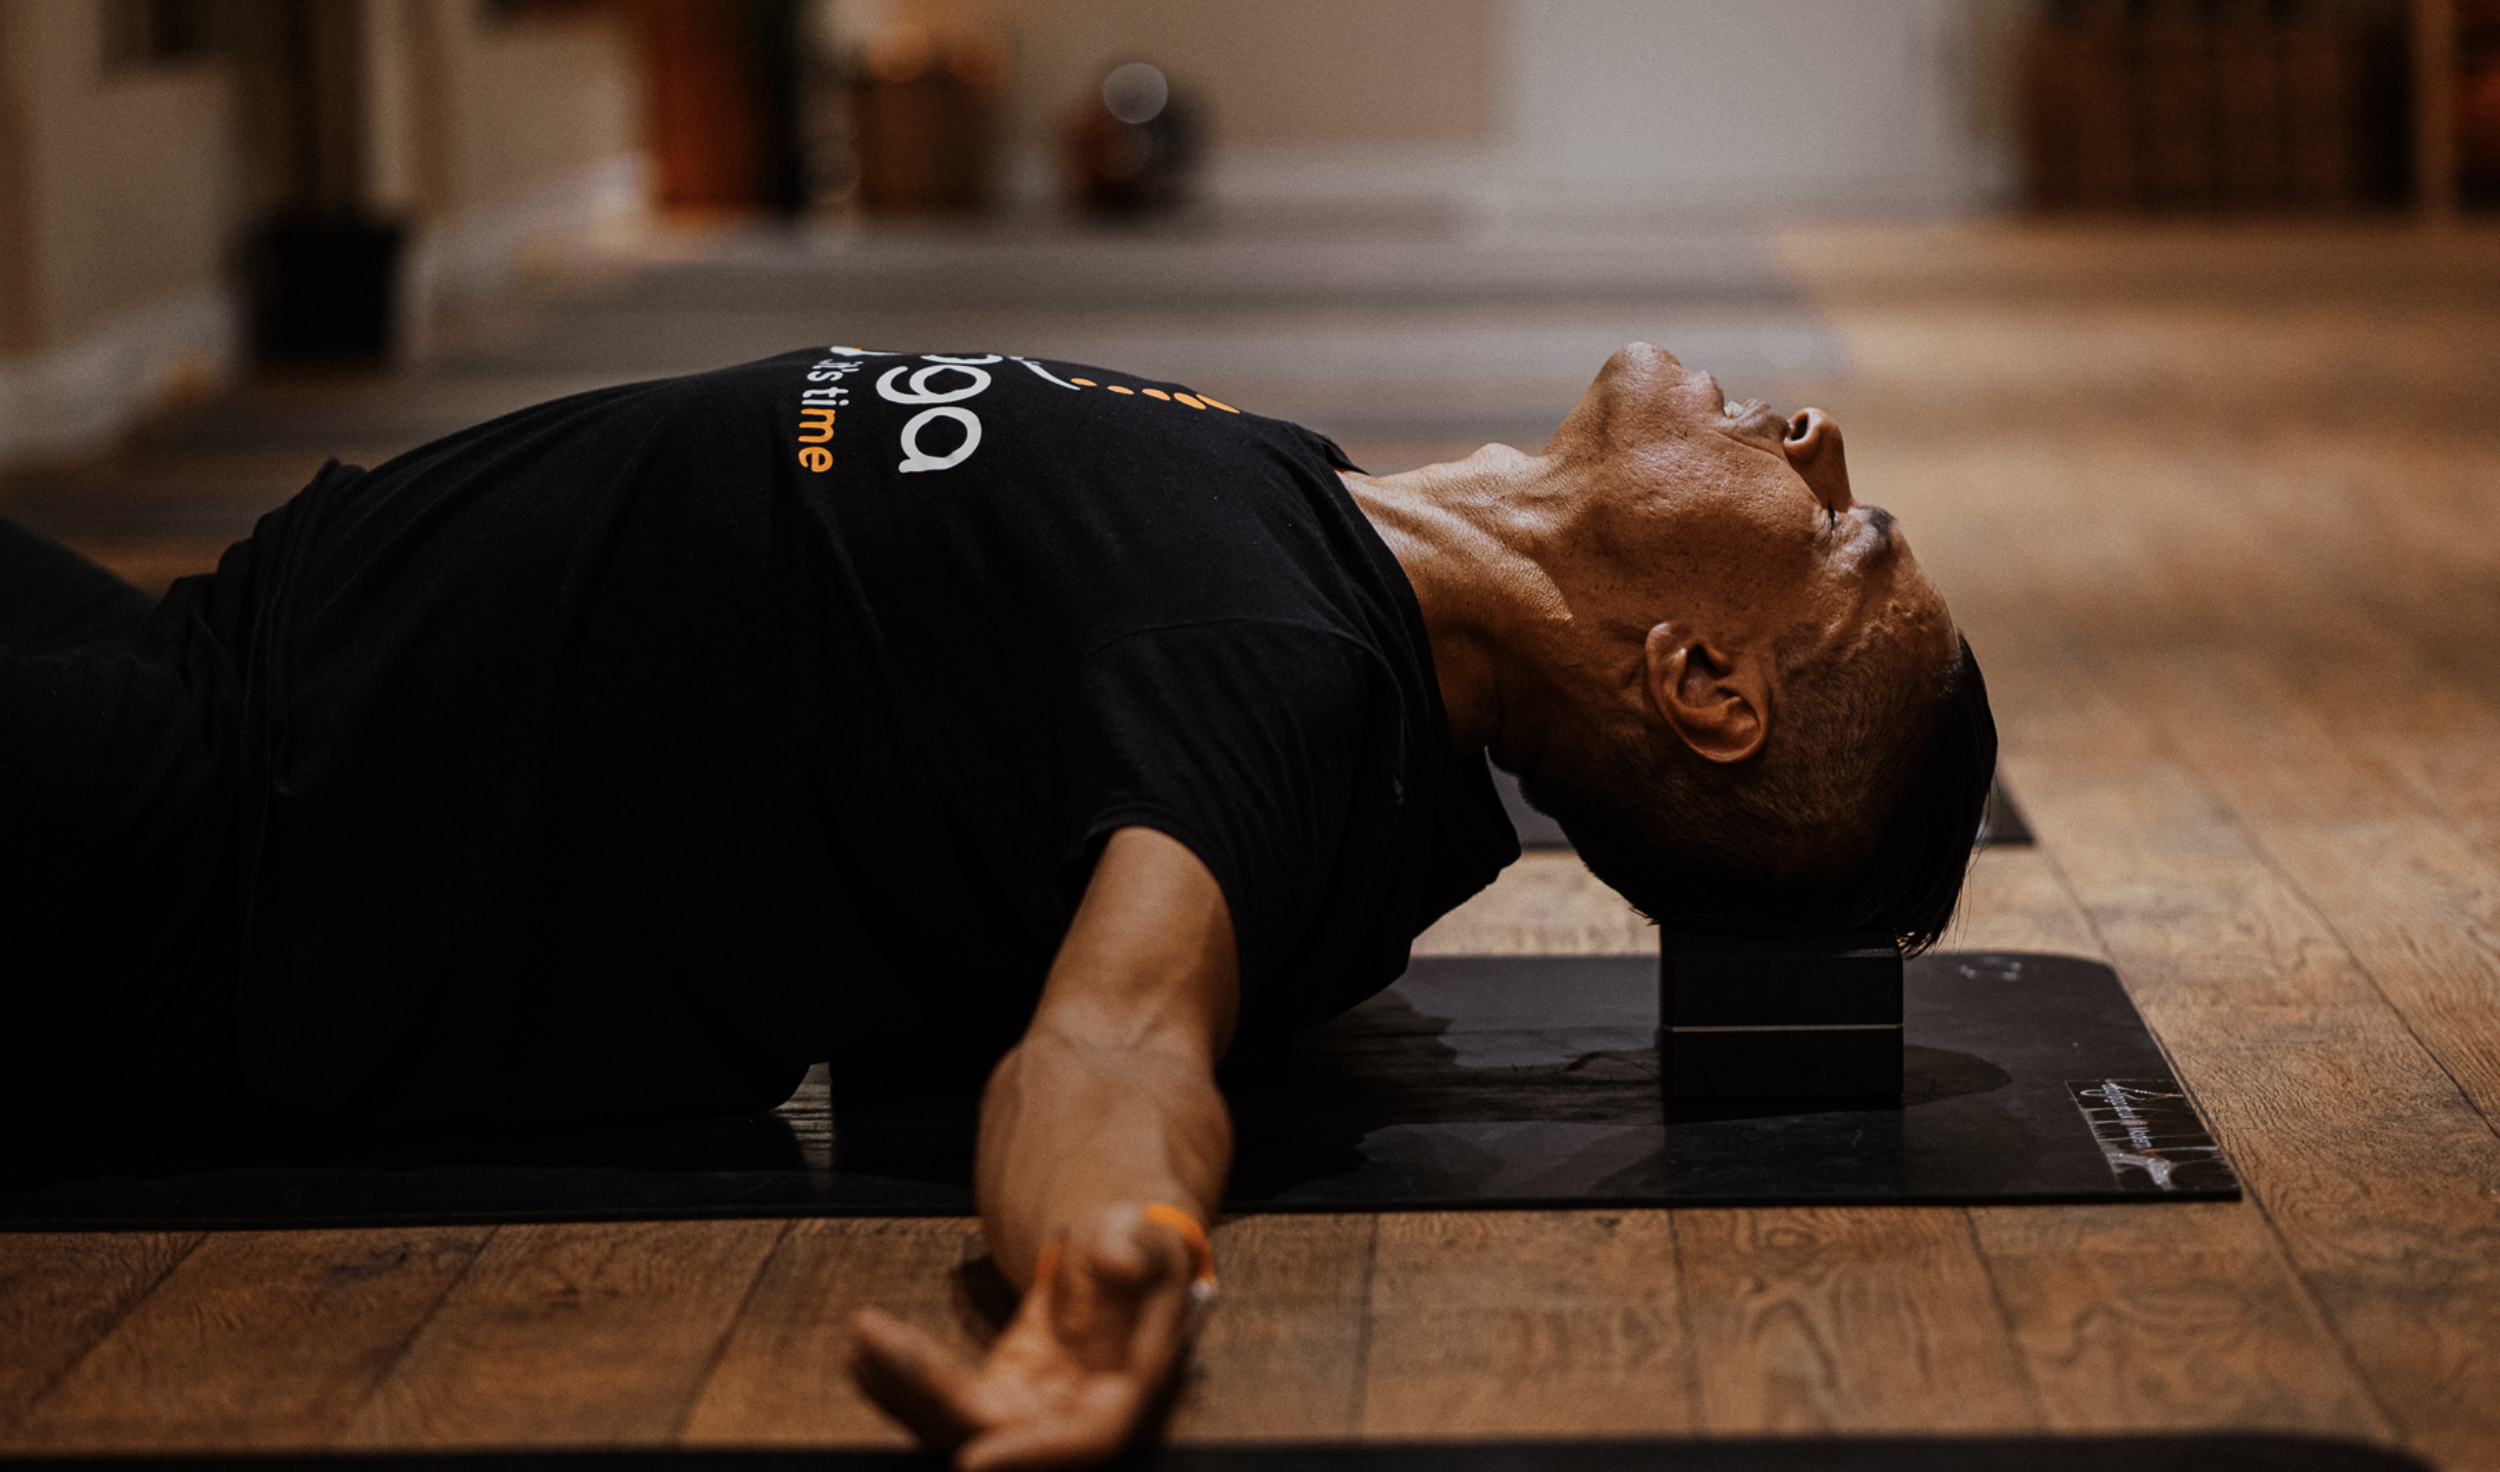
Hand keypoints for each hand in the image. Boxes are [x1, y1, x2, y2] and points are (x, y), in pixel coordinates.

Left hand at [850, 1204, 1201, 1468]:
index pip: (1087, 1442)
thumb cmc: (1141, 1251)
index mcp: (1126, 1392)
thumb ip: (1137, 1250)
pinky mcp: (997, 1399)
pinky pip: (941, 1401)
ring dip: (902, 1385)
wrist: (1119, 1263)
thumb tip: (1121, 1262)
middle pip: (995, 1431)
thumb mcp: (1146, 1236)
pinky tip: (864, 1347)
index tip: (972, 1458)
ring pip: (956, 1421)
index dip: (1032, 1455)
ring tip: (863, 1335)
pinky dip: (899, 1379)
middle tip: (874, 1342)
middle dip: (930, 1394)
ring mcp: (1030, 1414)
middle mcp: (1073, 1418)